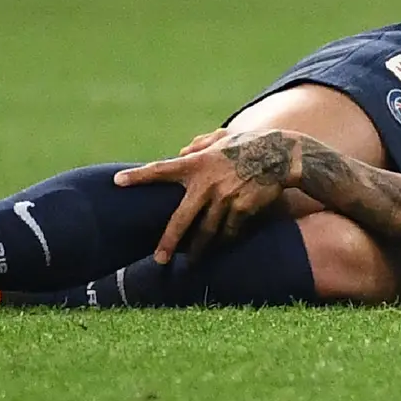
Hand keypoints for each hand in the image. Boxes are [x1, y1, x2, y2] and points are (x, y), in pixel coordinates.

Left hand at [114, 130, 299, 262]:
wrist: (283, 155)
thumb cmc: (249, 144)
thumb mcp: (222, 138)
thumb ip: (199, 145)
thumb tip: (179, 152)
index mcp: (197, 163)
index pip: (161, 170)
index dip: (138, 176)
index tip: (117, 183)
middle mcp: (207, 183)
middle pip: (181, 219)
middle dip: (168, 242)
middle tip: (158, 259)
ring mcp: (225, 198)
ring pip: (206, 231)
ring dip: (198, 250)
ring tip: (190, 262)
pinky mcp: (242, 209)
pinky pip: (230, 231)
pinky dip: (225, 239)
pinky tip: (221, 247)